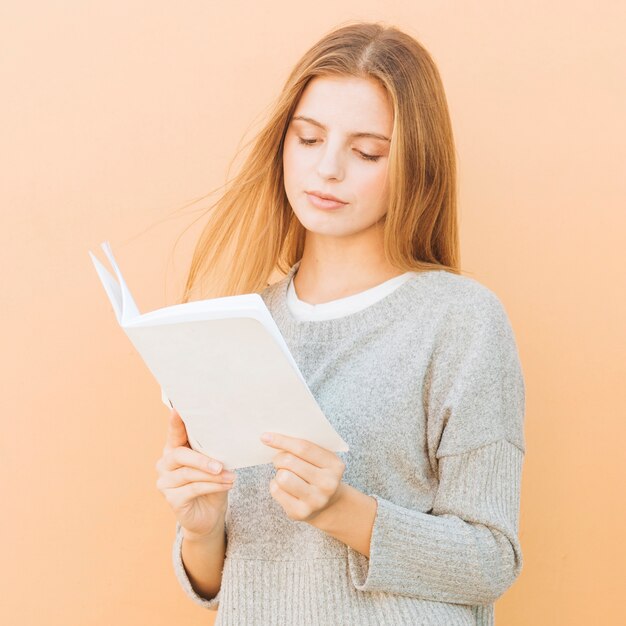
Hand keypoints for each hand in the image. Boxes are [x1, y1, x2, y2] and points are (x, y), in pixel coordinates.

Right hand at [155, 408, 235, 538]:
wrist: (209, 514)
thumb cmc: (212, 482)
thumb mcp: (214, 462)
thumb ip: (212, 449)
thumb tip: (226, 431)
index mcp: (175, 448)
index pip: (174, 432)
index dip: (175, 421)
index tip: (178, 408)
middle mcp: (165, 463)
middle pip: (180, 455)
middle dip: (202, 459)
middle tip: (220, 465)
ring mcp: (165, 482)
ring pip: (188, 474)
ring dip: (212, 475)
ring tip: (231, 476)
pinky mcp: (172, 499)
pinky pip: (193, 489)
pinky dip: (213, 486)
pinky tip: (227, 485)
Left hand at [260, 432, 345, 523]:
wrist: (329, 505)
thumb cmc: (320, 473)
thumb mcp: (322, 458)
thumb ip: (305, 446)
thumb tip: (272, 438)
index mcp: (335, 465)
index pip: (303, 448)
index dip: (282, 440)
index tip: (265, 437)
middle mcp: (328, 484)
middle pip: (289, 462)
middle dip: (279, 458)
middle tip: (280, 460)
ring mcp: (315, 500)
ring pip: (282, 477)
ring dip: (279, 472)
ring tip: (285, 473)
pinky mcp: (301, 513)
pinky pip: (276, 491)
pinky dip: (275, 485)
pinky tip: (284, 487)